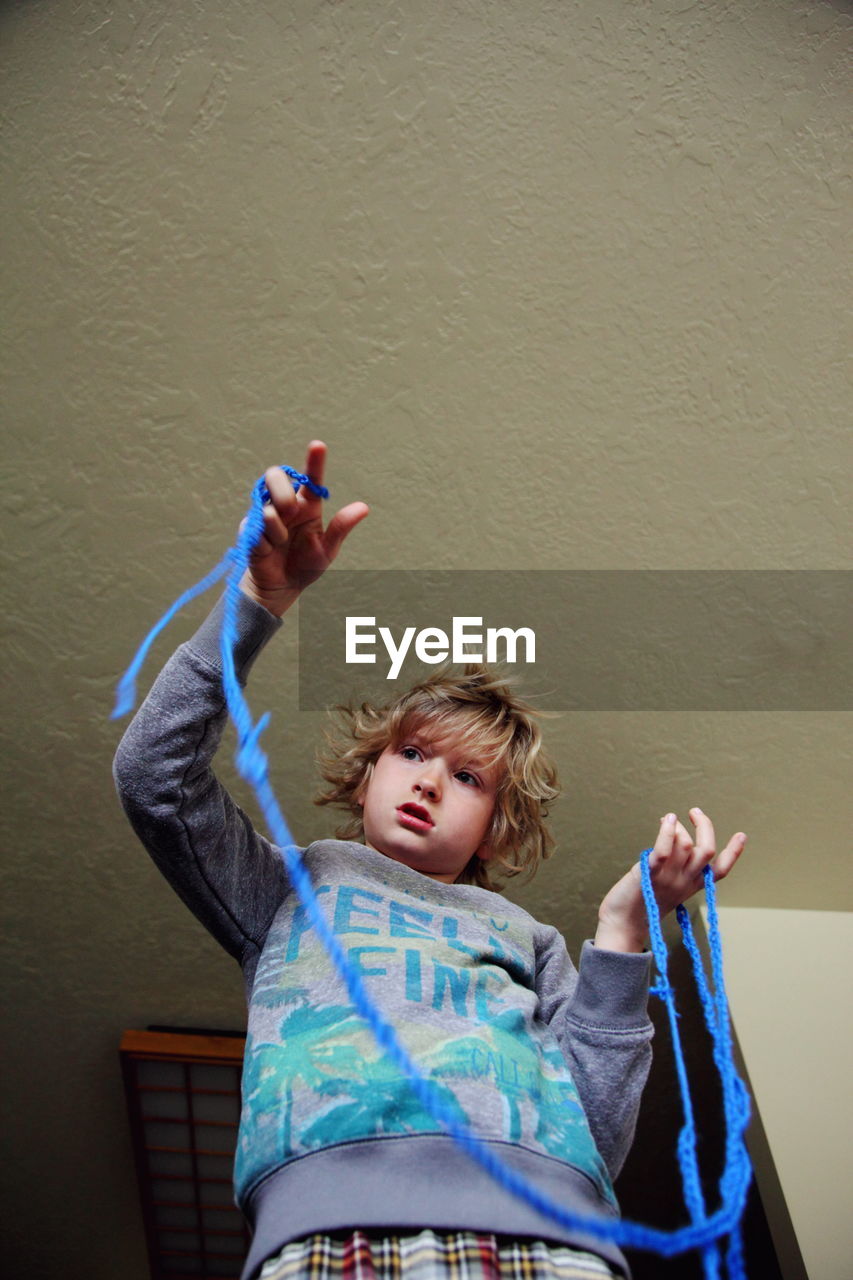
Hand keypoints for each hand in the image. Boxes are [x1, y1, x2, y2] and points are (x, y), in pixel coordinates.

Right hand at [239, 440, 368, 615]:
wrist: (282, 587)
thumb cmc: (306, 564)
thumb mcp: (328, 549)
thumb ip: (341, 527)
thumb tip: (364, 508)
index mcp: (307, 504)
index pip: (310, 478)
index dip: (314, 461)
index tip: (318, 446)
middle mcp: (285, 504)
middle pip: (275, 476)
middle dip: (282, 491)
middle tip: (290, 510)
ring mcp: (265, 515)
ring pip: (266, 507)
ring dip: (277, 529)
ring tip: (282, 543)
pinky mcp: (249, 529)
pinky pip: (254, 527)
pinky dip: (265, 542)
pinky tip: (269, 551)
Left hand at [594, 809, 746, 952]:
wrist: (623, 923)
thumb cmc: (643, 900)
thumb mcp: (668, 883)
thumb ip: (677, 864)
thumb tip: (678, 834)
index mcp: (692, 885)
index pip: (720, 870)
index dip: (734, 852)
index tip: (742, 835)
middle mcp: (685, 881)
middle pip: (707, 851)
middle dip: (705, 826)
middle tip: (694, 812)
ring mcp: (669, 878)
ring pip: (687, 845)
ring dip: (678, 827)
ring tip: (667, 819)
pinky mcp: (650, 873)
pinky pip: (664, 850)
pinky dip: (667, 832)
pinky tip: (667, 819)